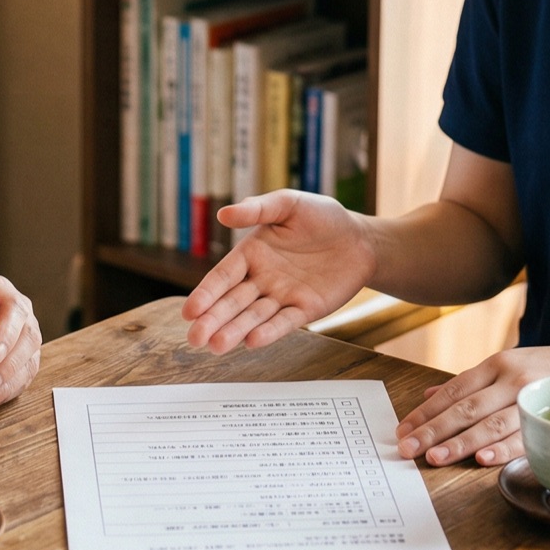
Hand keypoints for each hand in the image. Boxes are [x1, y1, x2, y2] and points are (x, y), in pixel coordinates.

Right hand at [182, 190, 374, 352]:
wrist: (360, 238)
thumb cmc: (322, 217)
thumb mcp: (289, 204)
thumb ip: (257, 209)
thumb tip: (223, 214)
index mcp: (251, 253)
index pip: (223, 277)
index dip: (206, 293)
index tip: (189, 311)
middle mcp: (262, 279)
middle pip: (232, 302)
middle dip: (213, 320)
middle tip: (195, 338)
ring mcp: (282, 296)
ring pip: (254, 316)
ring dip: (235, 331)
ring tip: (217, 346)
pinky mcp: (306, 309)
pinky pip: (285, 322)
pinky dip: (270, 331)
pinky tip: (252, 341)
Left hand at [394, 342, 549, 466]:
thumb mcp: (511, 366)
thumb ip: (472, 383)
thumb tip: (428, 396)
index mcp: (497, 364)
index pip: (453, 391)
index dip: (426, 412)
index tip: (402, 430)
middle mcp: (512, 377)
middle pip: (464, 408)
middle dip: (433, 430)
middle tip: (406, 449)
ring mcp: (533, 396)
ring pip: (489, 424)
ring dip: (459, 443)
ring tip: (434, 458)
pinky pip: (523, 437)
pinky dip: (502, 449)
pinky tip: (481, 459)